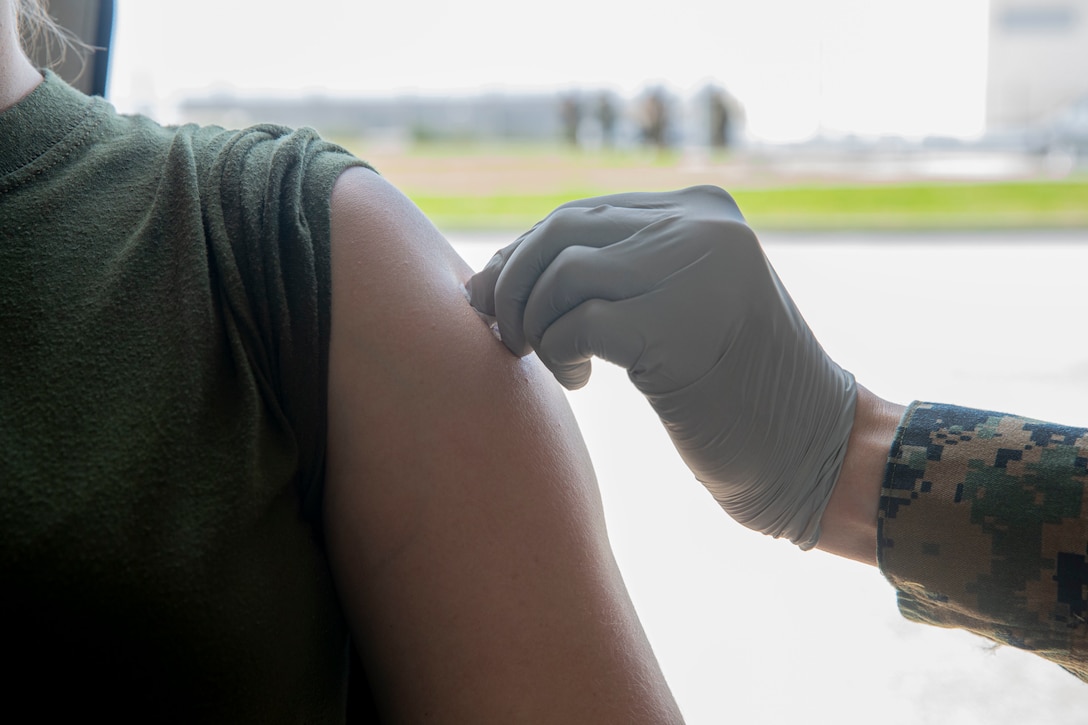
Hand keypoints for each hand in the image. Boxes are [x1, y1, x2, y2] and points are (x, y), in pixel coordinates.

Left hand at [466, 185, 855, 548]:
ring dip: (534, 324)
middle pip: (562, 231)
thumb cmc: (734, 389)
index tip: (498, 299)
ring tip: (554, 363)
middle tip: (504, 332)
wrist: (811, 450)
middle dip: (513, 283)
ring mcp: (693, 271)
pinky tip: (580, 380)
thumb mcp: (679, 306)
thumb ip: (614, 272)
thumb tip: (495, 273)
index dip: (525, 255)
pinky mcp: (676, 327)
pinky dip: (557, 355)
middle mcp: (701, 226)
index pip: (583, 213)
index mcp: (704, 211)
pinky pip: (574, 324)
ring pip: (561, 274)